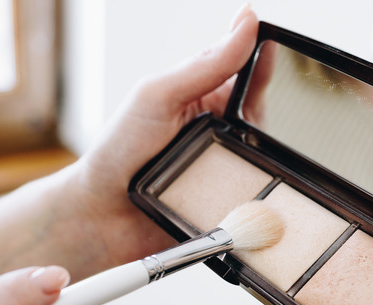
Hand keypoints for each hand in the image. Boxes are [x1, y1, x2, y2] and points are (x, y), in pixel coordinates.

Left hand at [0, 6, 258, 295]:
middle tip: (236, 128)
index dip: (264, 61)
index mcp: (206, 97)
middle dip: (260, 124)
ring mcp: (226, 170)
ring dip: (260, 162)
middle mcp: (221, 132)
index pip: (249, 72)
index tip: (272, 48)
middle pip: (264, 121)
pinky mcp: (229, 205)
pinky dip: (258, 198)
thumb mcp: (158, 95)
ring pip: (267, 161)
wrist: (100, 215)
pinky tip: (251, 197)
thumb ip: (204, 64)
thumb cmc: (118, 151)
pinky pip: (257, 199)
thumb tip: (245, 21)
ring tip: (229, 164)